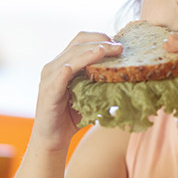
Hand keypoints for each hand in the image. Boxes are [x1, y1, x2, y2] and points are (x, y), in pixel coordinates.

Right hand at [33, 32, 121, 150]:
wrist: (52, 140)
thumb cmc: (72, 118)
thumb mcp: (90, 96)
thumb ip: (102, 83)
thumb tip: (128, 78)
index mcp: (63, 64)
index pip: (81, 40)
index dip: (100, 37)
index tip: (119, 44)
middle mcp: (54, 66)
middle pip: (78, 43)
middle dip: (101, 42)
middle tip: (120, 47)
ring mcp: (49, 77)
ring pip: (72, 55)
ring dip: (93, 51)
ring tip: (110, 50)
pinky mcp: (49, 90)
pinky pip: (63, 73)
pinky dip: (76, 64)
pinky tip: (89, 61)